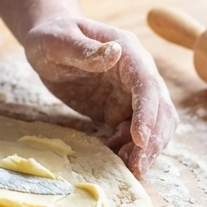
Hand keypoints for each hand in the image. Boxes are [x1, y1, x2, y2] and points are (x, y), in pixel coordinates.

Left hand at [23, 17, 177, 176]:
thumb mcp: (59, 41)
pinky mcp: (120, 109)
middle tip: (138, 166)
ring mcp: (131, 93)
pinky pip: (133, 133)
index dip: (148, 113)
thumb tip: (114, 52)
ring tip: (130, 169)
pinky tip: (116, 159)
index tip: (140, 138)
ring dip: (146, 148)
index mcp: (128, 52)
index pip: (147, 84)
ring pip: (153, 125)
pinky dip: (129, 149)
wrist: (47, 44)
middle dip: (153, 139)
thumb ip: (83, 49)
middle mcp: (137, 73)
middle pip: (160, 109)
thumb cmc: (51, 36)